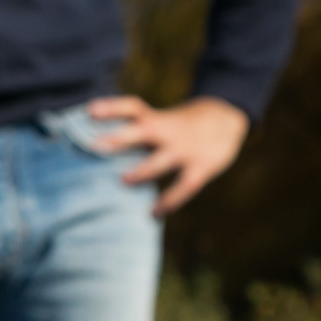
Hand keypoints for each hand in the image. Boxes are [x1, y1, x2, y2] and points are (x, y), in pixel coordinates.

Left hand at [87, 95, 249, 216]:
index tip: (90, 110)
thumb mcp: (161, 120)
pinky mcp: (201, 167)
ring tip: (122, 180)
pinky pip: (184, 187)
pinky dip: (170, 200)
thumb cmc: (181, 125)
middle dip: (121, 138)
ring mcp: (185, 150)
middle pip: (143, 131)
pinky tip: (154, 213)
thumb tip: (95, 148)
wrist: (229, 118)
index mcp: (157, 120)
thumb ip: (135, 131)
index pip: (133, 108)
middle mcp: (168, 132)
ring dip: (142, 171)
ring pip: (161, 161)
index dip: (112, 108)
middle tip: (95, 145)